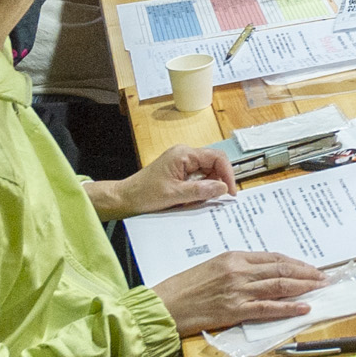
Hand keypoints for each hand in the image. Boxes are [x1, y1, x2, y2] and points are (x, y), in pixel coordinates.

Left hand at [103, 144, 236, 218]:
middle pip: (214, 164)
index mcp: (184, 154)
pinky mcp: (180, 172)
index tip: (231, 192)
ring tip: (197, 202)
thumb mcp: (175, 195)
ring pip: (207, 173)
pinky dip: (199, 190)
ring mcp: (182, 163)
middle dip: (217, 183)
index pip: (216, 158)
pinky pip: (198, 178)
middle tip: (216, 200)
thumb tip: (223, 187)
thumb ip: (201, 190)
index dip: (227, 174)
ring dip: (207, 188)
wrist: (124, 199)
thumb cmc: (144, 194)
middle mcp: (185, 155)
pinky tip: (191, 200)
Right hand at [153, 251, 327, 334]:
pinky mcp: (235, 310)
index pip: (273, 258)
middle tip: (324, 276)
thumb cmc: (186, 286)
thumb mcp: (214, 267)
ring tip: (320, 288)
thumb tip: (263, 272)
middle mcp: (239, 271)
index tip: (310, 267)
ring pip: (279, 286)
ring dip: (304, 287)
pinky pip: (268, 308)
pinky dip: (288, 307)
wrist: (166, 304)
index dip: (296, 263)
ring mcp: (238, 290)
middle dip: (306, 273)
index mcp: (234, 257)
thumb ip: (238, 267)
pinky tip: (303, 307)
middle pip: (281, 270)